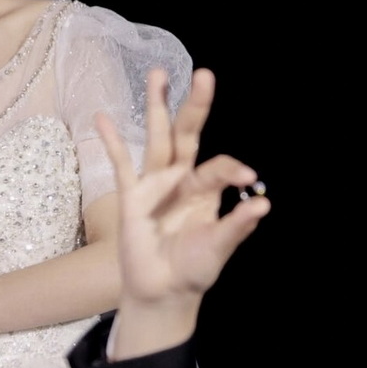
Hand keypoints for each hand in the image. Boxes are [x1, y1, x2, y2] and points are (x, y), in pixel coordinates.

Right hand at [98, 67, 269, 356]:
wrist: (162, 293)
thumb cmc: (193, 269)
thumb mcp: (219, 247)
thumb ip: (237, 226)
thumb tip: (264, 204)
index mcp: (205, 190)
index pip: (218, 167)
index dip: (232, 168)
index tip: (249, 178)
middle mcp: (180, 180)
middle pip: (187, 135)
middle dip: (195, 106)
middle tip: (204, 75)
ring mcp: (154, 184)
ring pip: (157, 139)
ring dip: (157, 107)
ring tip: (158, 74)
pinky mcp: (131, 197)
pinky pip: (121, 165)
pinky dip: (112, 142)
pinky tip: (102, 117)